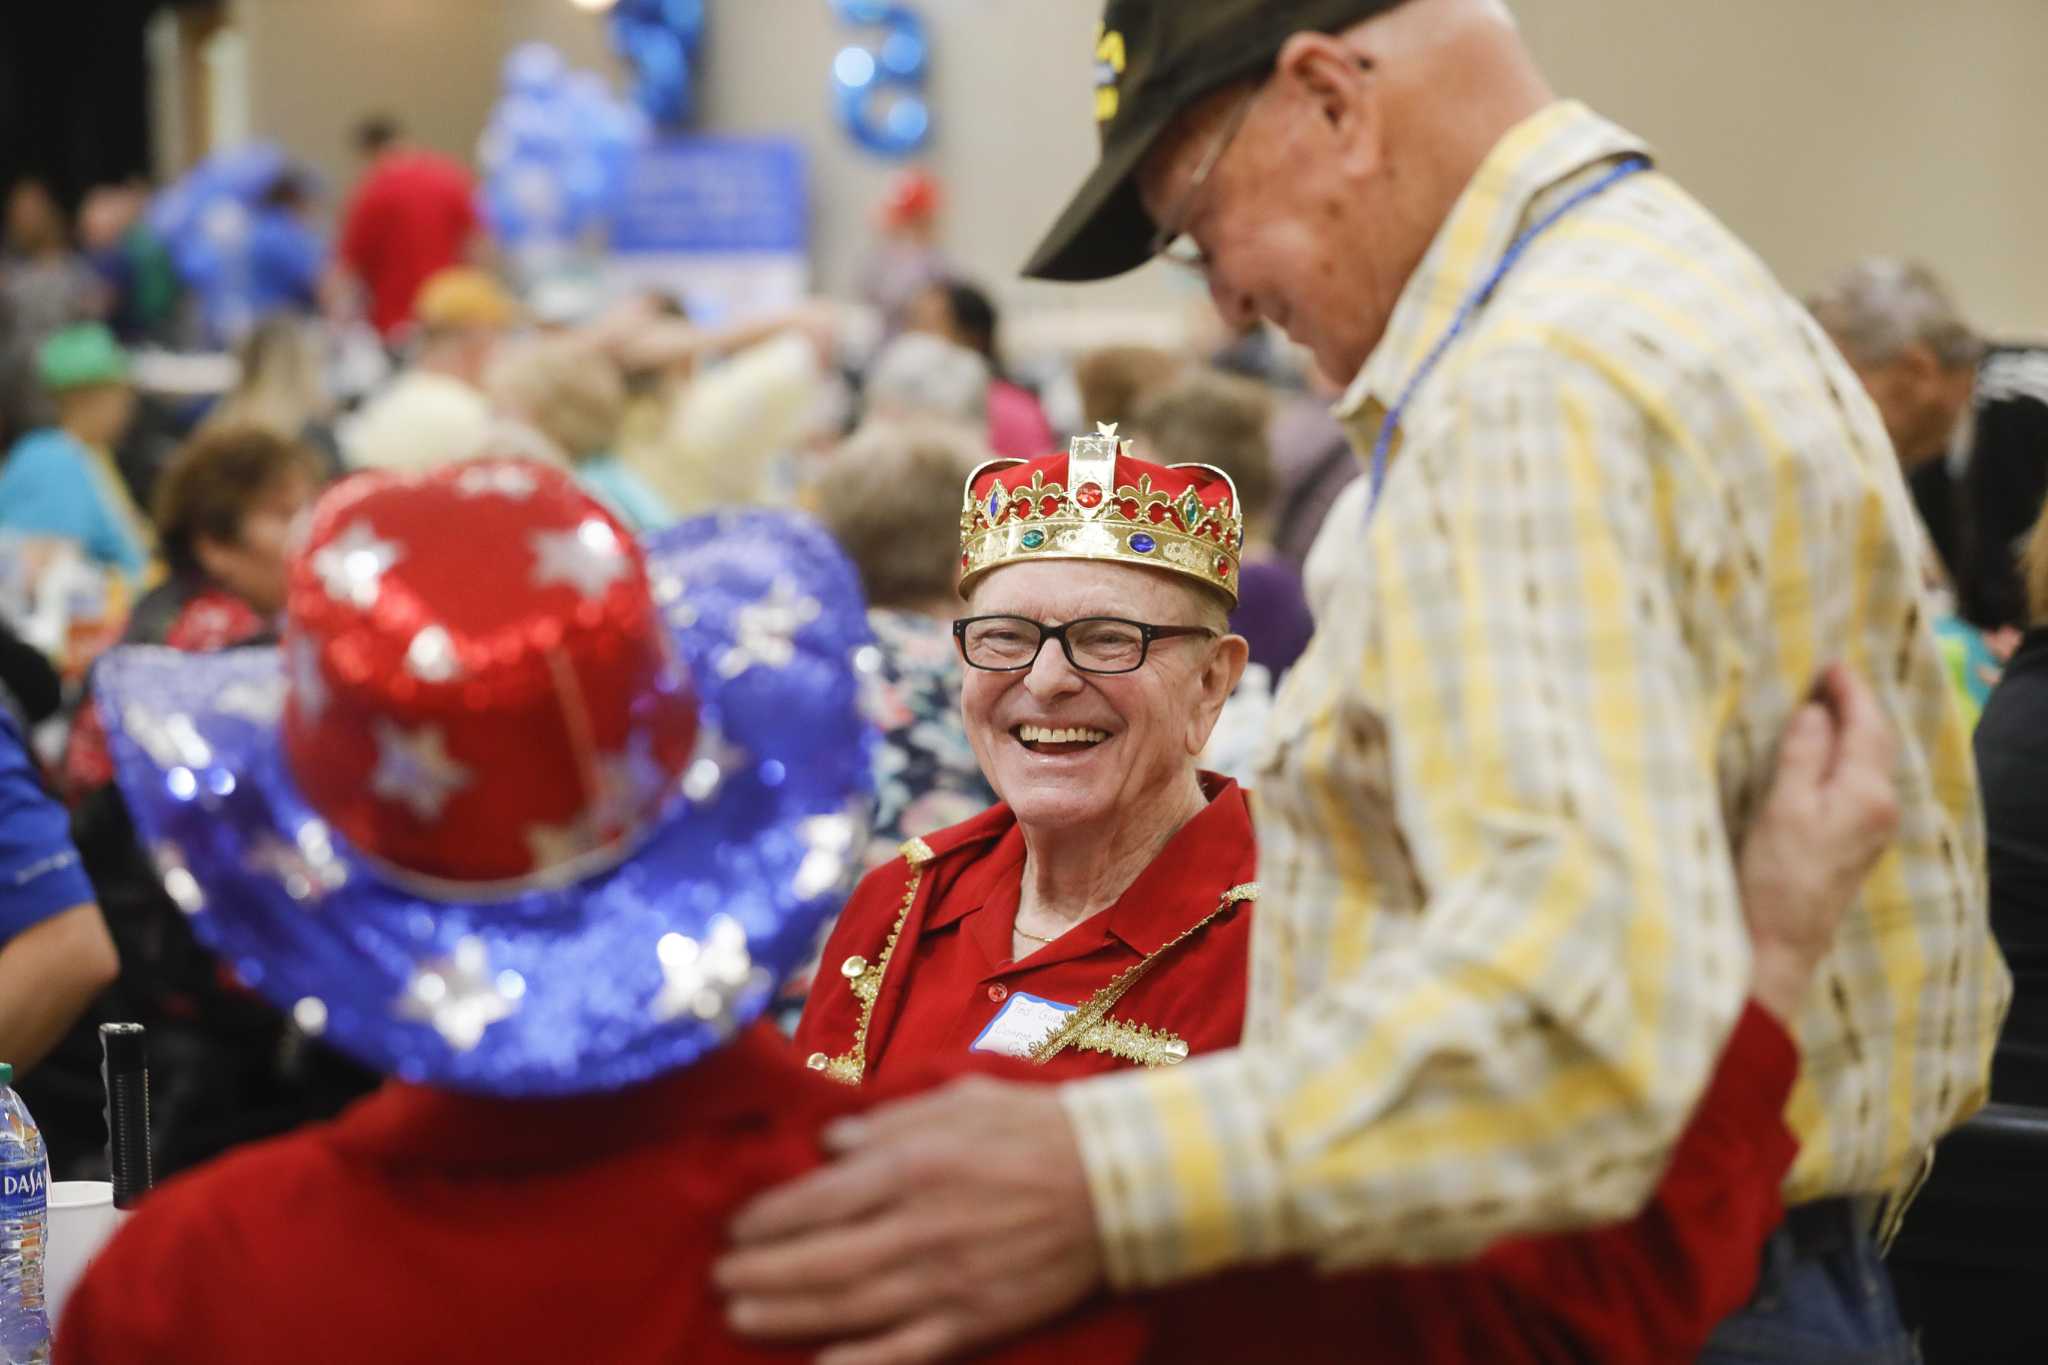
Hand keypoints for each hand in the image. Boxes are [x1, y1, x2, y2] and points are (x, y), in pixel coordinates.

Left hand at [717, 1076, 1102, 1364]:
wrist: (1118, 1181)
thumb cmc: (1034, 1130)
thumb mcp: (957, 1100)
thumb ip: (887, 1123)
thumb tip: (829, 1143)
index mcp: (912, 1166)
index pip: (816, 1199)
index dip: (767, 1217)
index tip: (736, 1225)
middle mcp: (917, 1227)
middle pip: (818, 1260)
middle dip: (760, 1271)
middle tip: (719, 1277)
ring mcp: (944, 1281)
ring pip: (847, 1308)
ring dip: (786, 1314)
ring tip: (740, 1315)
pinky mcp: (974, 1321)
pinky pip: (904, 1353)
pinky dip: (858, 1364)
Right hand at [1735, 663, 1899, 1022]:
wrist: (1781, 941)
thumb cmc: (1776, 874)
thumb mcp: (1783, 806)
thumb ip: (1804, 755)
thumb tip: (1817, 711)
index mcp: (1866, 794)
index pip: (1867, 727)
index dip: (1850, 692)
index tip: (1831, 663)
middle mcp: (1881, 807)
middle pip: (1877, 743)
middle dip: (1857, 706)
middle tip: (1829, 675)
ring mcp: (1873, 827)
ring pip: (1871, 761)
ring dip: (1854, 729)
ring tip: (1829, 704)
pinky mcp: (1857, 841)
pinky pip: (1861, 780)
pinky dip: (1849, 754)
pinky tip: (1830, 750)